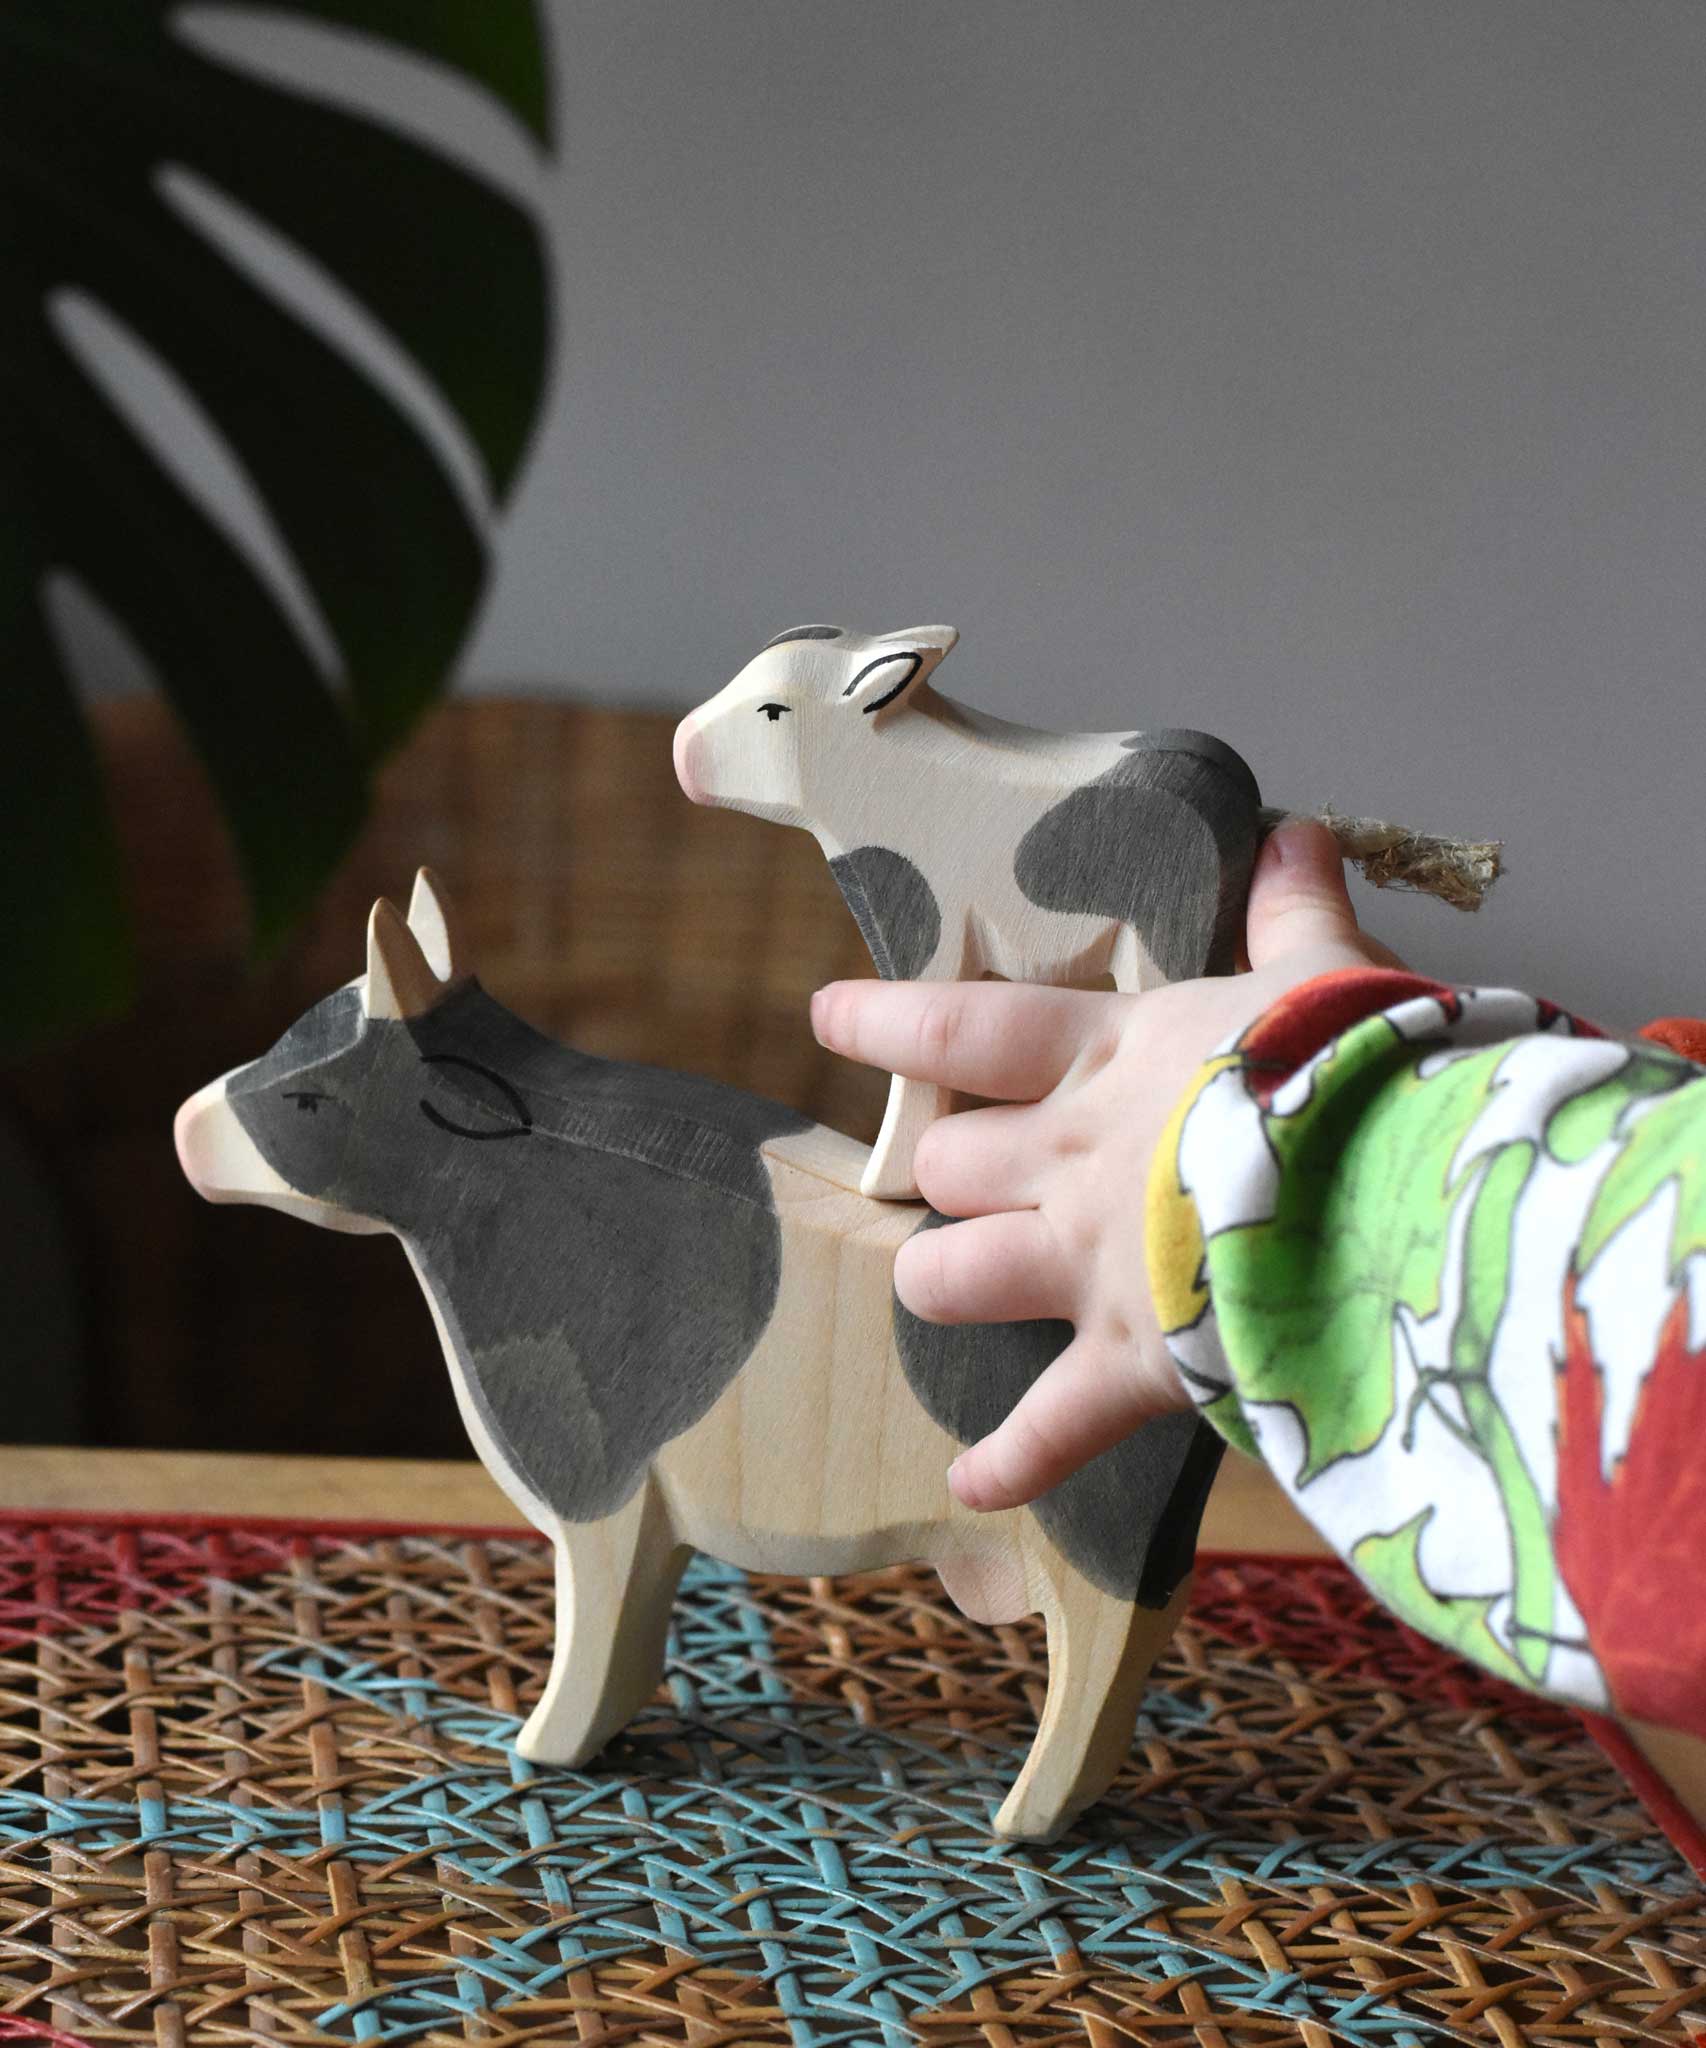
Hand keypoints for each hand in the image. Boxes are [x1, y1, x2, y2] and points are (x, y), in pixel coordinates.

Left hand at [809, 819, 1405, 1511]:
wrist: (1396, 1194)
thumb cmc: (1362, 1072)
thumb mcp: (1328, 978)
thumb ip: (1296, 911)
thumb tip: (1293, 832)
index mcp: (1114, 1059)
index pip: (966, 1027)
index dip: (888, 1022)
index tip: (828, 1016)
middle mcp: (1074, 1159)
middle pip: (949, 1164)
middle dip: (947, 1172)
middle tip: (965, 1176)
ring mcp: (1090, 1264)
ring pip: (949, 1276)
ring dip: (944, 1280)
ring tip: (957, 1282)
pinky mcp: (1133, 1363)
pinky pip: (1048, 1428)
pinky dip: (1012, 1461)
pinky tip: (973, 1486)